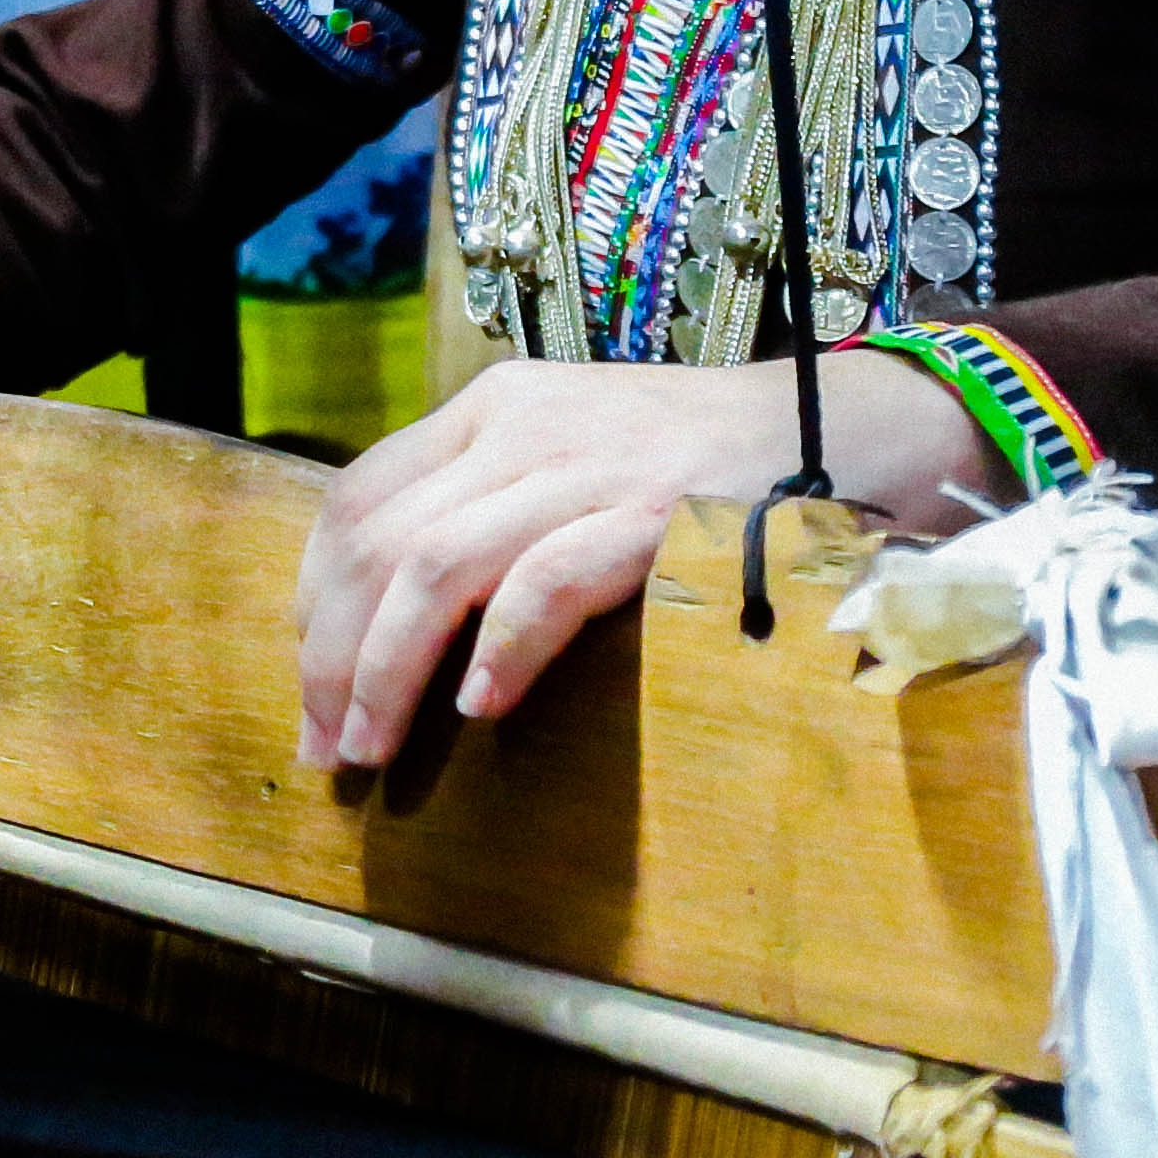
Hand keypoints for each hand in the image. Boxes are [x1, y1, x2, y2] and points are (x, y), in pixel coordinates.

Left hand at [293, 348, 1011, 769]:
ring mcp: (587, 465)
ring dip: (387, 668)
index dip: (312, 598)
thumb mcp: (574, 457)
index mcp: (492, 411)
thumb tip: (394, 621)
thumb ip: (491, 510)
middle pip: (375, 540)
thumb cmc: (704, 466)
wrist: (849, 422)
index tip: (308, 681)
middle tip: (324, 744)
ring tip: (374, 746)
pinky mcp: (653, 513)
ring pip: (434, 566)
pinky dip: (500, 649)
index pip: (355, 496)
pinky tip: (479, 708)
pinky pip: (545, 582)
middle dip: (329, 653)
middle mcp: (523, 426)